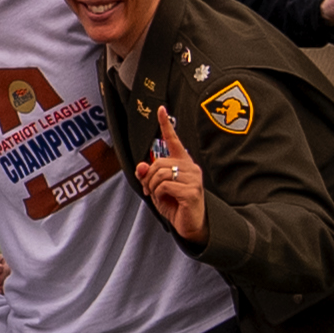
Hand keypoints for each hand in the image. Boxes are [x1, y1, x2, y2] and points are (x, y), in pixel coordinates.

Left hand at [135, 105, 208, 240]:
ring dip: (152, 188)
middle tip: (151, 191)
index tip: (160, 109)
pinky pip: (164, 186)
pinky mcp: (192, 190)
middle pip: (157, 163)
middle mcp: (190, 167)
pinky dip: (159, 195)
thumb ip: (147, 176)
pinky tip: (168, 200)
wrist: (191, 223)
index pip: (173, 140)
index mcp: (182, 163)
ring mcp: (193, 178)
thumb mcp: (156, 189)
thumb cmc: (175, 205)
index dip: (165, 125)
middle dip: (148, 179)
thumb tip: (140, 165)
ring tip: (161, 197)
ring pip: (159, 174)